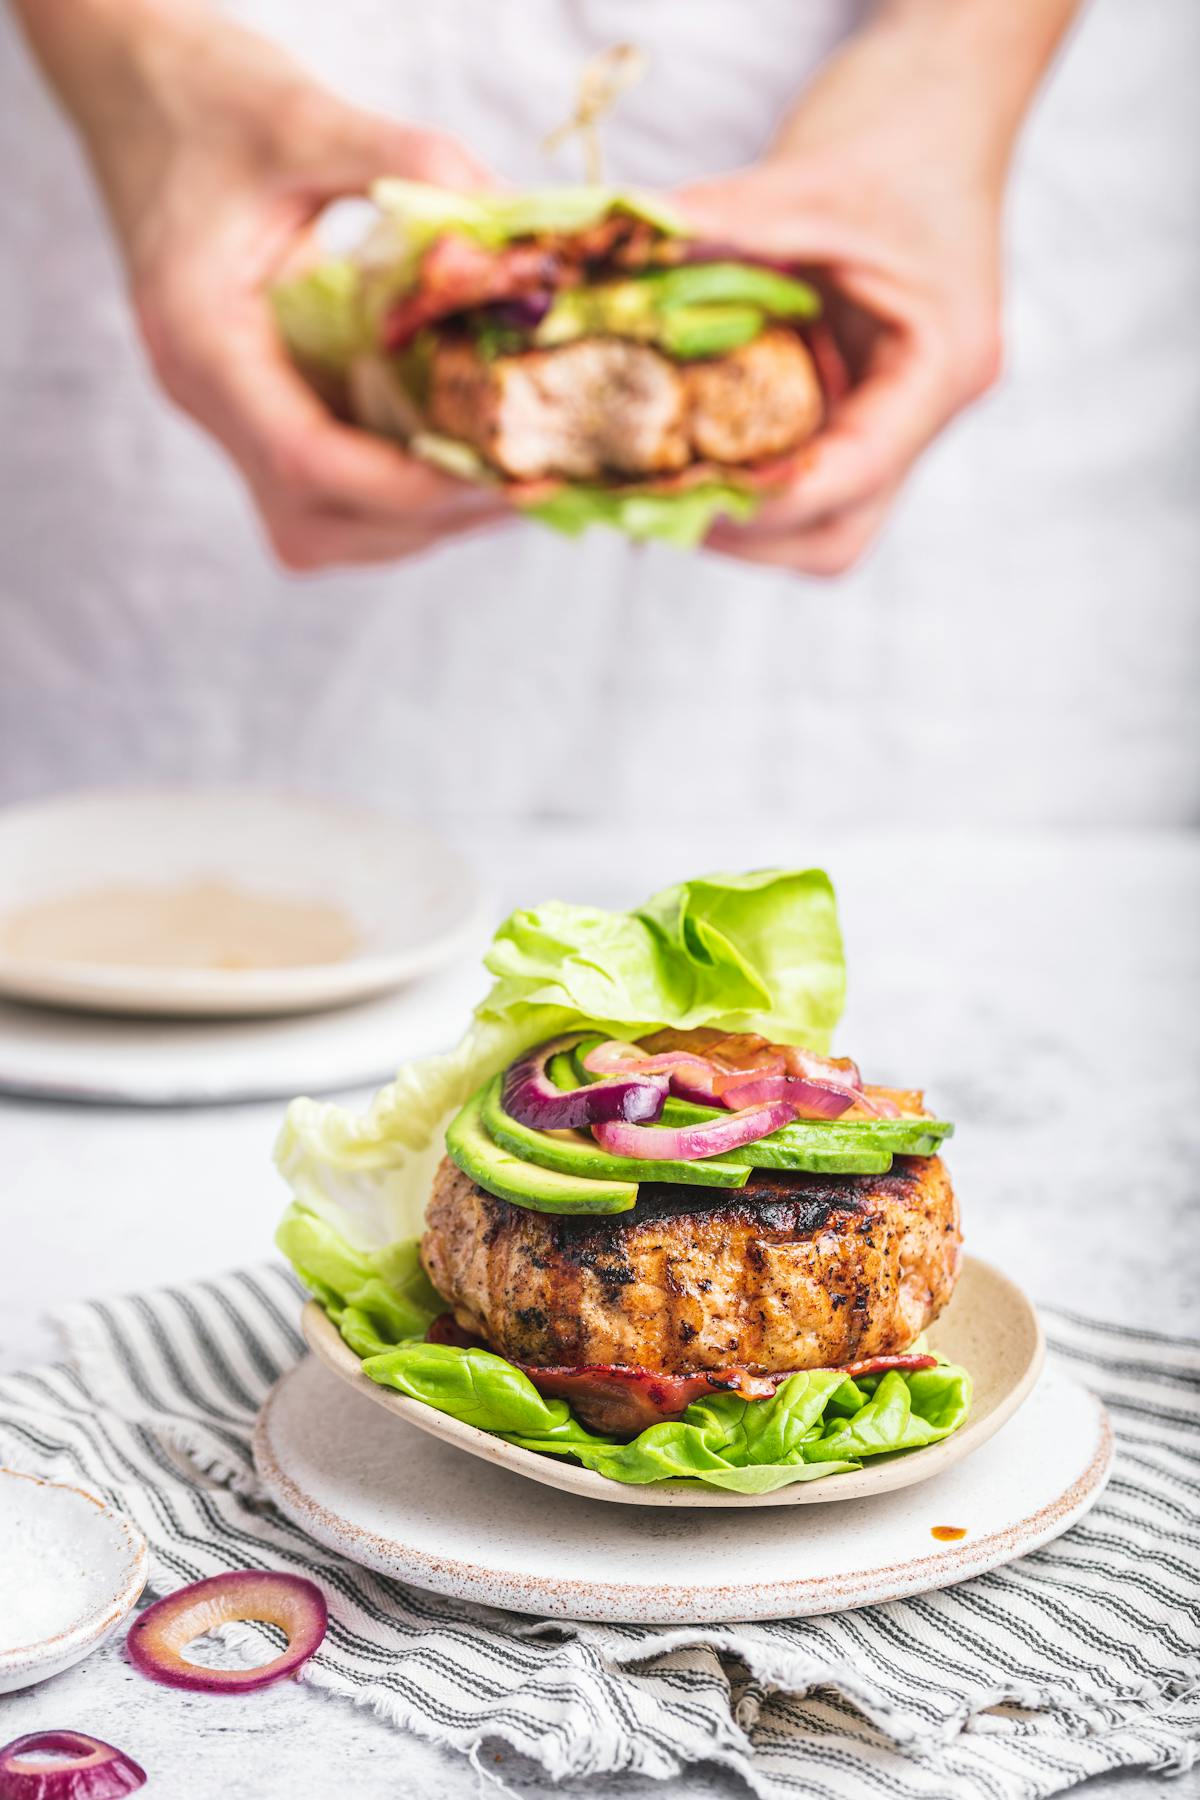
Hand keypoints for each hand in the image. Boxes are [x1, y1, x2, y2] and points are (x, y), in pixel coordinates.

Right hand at [59, 6, 508, 569]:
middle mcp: (208, 399)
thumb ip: (401, 160)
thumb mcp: (301, 116)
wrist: (144, 101)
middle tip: (523, 482)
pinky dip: (401, 497)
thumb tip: (510, 216)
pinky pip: (333, 495)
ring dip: (416, 520)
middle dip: (422, 516)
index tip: (495, 471)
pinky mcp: (265, 415)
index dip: (403, 484)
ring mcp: (233, 417)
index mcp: (200, 339)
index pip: (300, 458)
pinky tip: (466, 451)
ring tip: (508, 478)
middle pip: (314, 519)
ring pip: (323, 528)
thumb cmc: (208, 105)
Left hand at [678, 1, 1071, 575]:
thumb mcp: (809, 179)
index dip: (763, 501)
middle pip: (837, 535)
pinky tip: (678, 438)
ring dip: (736, 515)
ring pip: (816, 521)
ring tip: (659, 476)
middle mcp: (921, 410)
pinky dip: (737, 470)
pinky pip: (795, 470)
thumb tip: (620, 253)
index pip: (853, 477)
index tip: (679, 492)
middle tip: (655, 500)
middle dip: (744, 532)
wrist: (944, 103)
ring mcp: (890, 415)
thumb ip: (722, 222)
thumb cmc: (902, 131)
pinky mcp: (854, 405)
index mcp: (939, 367)